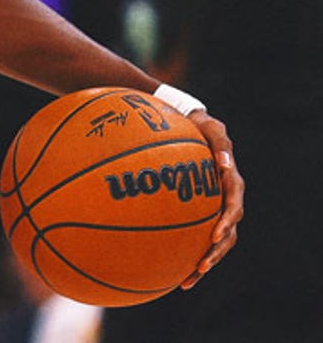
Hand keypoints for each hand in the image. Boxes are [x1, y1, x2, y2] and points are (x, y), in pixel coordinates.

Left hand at [180, 111, 243, 289]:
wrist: (191, 127)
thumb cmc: (201, 126)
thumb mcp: (212, 128)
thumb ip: (220, 142)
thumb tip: (226, 162)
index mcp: (231, 184)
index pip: (233, 207)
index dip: (226, 223)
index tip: (214, 236)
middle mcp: (226, 201)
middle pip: (227, 234)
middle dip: (215, 253)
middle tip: (201, 266)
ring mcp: (214, 210)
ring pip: (216, 244)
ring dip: (204, 262)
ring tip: (188, 280)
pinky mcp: (200, 214)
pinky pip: (197, 239)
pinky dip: (188, 256)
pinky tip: (172, 272)